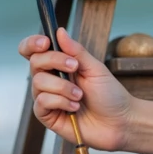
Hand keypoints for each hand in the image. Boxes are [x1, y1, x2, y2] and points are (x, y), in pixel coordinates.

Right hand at [18, 26, 132, 151]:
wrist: (120, 121)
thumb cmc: (110, 95)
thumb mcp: (95, 68)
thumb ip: (76, 51)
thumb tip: (60, 31)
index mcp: (60, 65)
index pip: (34, 51)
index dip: (32, 44)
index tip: (45, 42)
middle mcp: (50, 80)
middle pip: (35, 62)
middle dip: (55, 61)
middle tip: (75, 68)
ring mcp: (48, 98)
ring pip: (38, 82)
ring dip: (63, 87)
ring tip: (80, 95)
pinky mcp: (47, 116)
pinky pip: (41, 102)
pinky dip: (60, 102)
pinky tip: (74, 108)